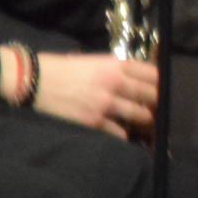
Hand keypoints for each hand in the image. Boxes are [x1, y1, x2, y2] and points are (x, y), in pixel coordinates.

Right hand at [31, 52, 159, 138]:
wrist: (34, 81)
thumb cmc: (64, 69)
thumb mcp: (95, 62)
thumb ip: (118, 70)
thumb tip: (138, 81)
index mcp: (117, 65)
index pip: (154, 74)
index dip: (162, 84)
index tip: (163, 91)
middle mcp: (115, 82)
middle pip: (153, 96)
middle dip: (157, 104)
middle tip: (158, 110)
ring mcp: (106, 103)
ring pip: (141, 116)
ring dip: (144, 121)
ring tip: (145, 125)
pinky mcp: (94, 121)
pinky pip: (120, 133)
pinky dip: (124, 135)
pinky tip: (124, 134)